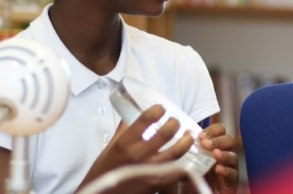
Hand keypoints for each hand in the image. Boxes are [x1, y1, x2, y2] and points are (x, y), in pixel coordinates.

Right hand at [77, 105, 193, 193]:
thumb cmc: (103, 171)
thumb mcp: (109, 148)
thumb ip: (123, 131)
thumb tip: (131, 115)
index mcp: (125, 143)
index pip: (146, 119)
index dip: (157, 110)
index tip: (161, 109)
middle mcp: (139, 155)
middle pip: (166, 133)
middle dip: (174, 123)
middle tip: (175, 121)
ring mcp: (150, 169)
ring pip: (177, 151)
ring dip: (186, 140)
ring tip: (189, 135)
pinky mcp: (157, 183)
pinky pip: (177, 171)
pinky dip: (185, 162)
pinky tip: (188, 156)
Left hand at [181, 123, 239, 193]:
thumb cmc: (190, 181)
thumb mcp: (184, 165)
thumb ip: (186, 151)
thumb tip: (186, 132)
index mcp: (213, 147)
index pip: (219, 131)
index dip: (212, 130)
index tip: (201, 136)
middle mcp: (223, 155)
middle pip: (229, 140)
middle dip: (218, 140)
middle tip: (206, 144)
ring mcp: (228, 168)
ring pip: (233, 156)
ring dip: (224, 154)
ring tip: (214, 154)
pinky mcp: (231, 182)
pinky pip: (234, 174)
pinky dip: (227, 170)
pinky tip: (218, 169)